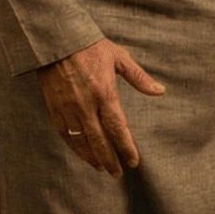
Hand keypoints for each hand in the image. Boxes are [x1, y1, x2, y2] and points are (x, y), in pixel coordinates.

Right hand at [37, 38, 165, 175]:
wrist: (57, 40)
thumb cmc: (91, 47)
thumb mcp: (119, 58)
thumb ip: (139, 78)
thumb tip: (160, 91)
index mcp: (104, 92)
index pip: (117, 128)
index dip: (126, 147)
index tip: (133, 162)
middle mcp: (86, 104)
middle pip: (99, 140)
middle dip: (110, 159)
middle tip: (117, 173)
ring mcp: (68, 108)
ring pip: (81, 141)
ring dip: (92, 157)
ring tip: (101, 167)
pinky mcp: (54, 108)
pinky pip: (65, 134)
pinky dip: (74, 147)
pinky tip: (82, 153)